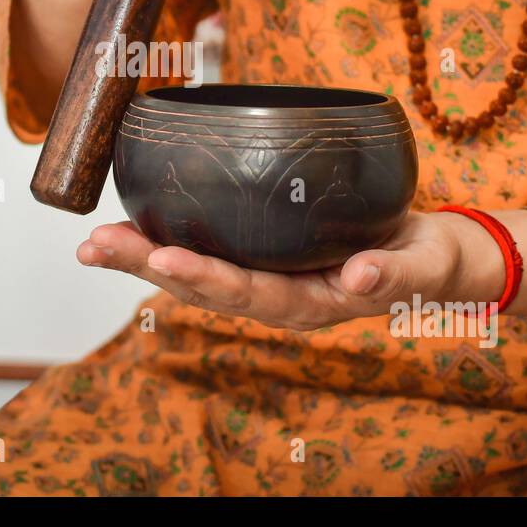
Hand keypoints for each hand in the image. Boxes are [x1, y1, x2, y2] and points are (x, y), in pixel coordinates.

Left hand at [76, 212, 505, 330]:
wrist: (431, 258)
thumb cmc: (426, 262)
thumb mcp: (421, 269)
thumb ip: (393, 275)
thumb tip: (360, 278)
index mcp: (309, 305)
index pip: (248, 295)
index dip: (205, 278)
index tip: (165, 258)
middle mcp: (276, 296)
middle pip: (203, 286)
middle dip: (147, 265)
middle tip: (96, 246)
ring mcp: (266, 278)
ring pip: (195, 270)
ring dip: (143, 256)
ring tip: (95, 241)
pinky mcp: (262, 254)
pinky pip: (209, 248)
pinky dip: (167, 237)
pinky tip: (133, 222)